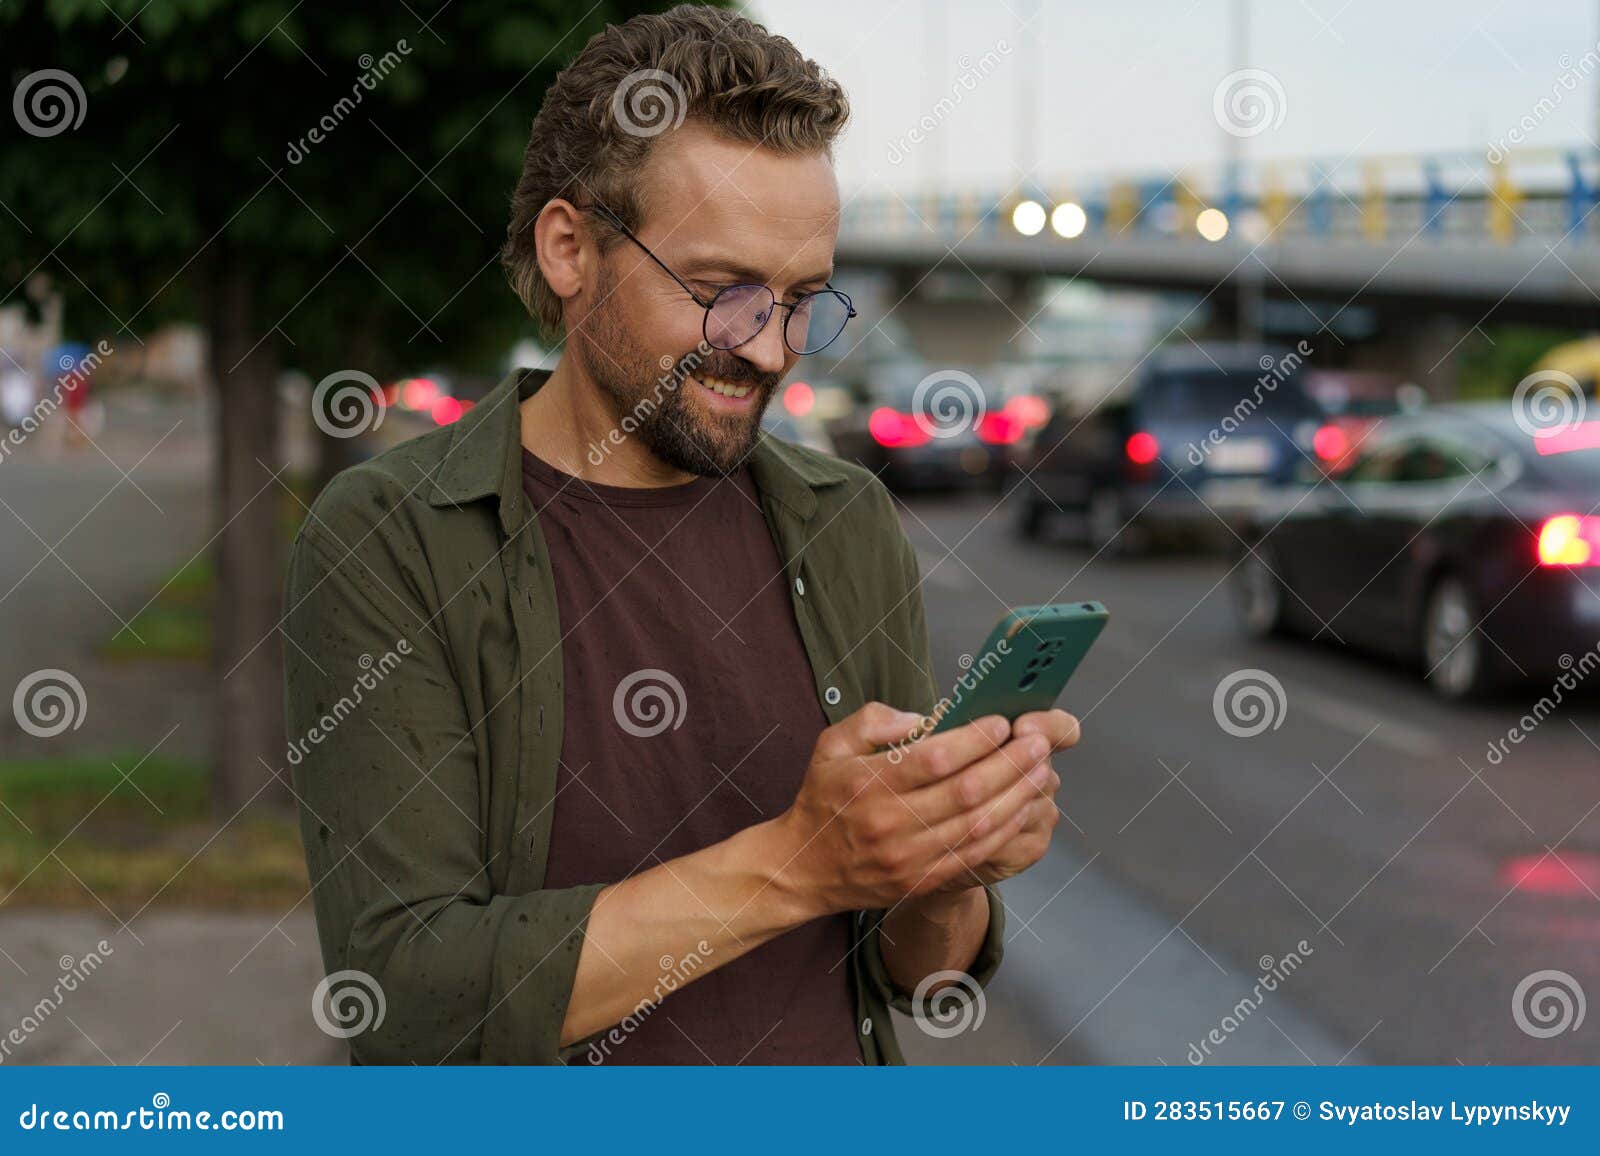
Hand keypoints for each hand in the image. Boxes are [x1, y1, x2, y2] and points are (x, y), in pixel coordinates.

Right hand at [770, 702, 1053, 915]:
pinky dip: (1005, 830)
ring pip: (978, 826)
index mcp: (867, 785)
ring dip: (1017, 797)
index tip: (1002, 723)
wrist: (804, 868)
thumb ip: (873, 721)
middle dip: (1011, 765)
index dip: (975, 740)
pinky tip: (1022, 807)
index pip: (933, 760)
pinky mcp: (922, 880)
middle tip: (1037, 743)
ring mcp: (909, 857)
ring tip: (1042, 770)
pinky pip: (974, 854)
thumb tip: (924, 719)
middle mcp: (890, 824)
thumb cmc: (823, 799)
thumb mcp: (830, 745)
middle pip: (966, 793)